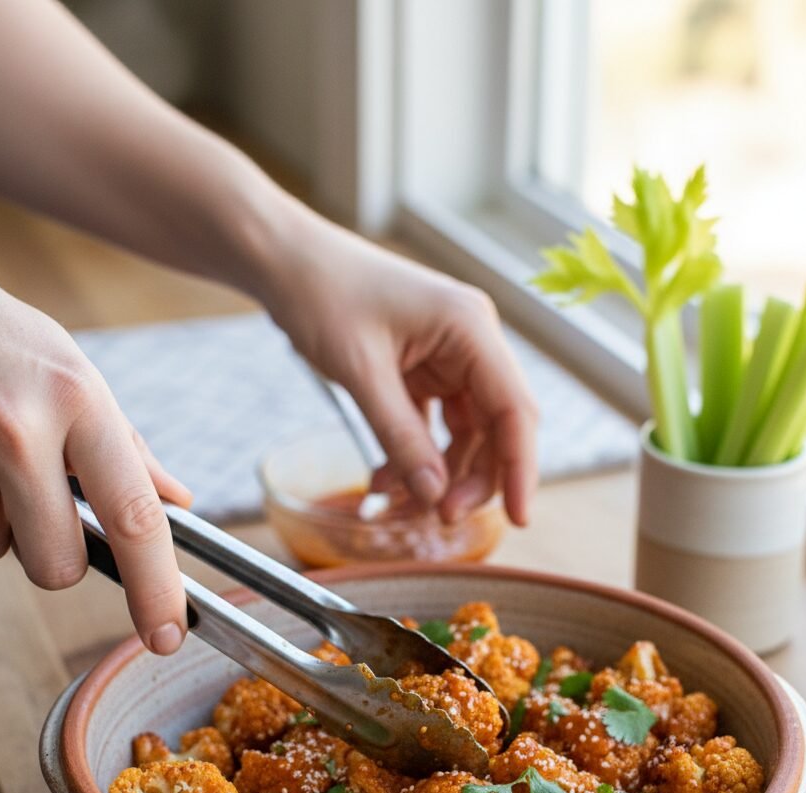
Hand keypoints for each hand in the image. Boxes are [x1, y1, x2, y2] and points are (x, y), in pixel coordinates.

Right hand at [0, 275, 190, 652]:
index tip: (167, 634)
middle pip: (58, 564)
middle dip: (54, 553)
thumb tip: (177, 500)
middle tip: (39, 501)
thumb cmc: (0, 341)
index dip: (156, 588)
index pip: (134, 516)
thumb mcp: (74, 376)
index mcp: (79, 402)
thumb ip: (125, 446)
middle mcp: (21, 428)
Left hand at [265, 213, 536, 524]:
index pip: (514, 410)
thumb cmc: (322, 295)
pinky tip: (384, 483)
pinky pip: (433, 426)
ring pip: (466, 434)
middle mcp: (470, 342)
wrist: (284, 261)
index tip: (519, 518)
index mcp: (470, 328)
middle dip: (472, 478)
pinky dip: (413, 457)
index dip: (521, 468)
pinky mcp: (424, 369)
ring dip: (439, 474)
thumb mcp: (361, 373)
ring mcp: (449, 356)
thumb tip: (435, 496)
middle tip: (440, 517)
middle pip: (496, 427)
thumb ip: (400, 437)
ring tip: (401, 505)